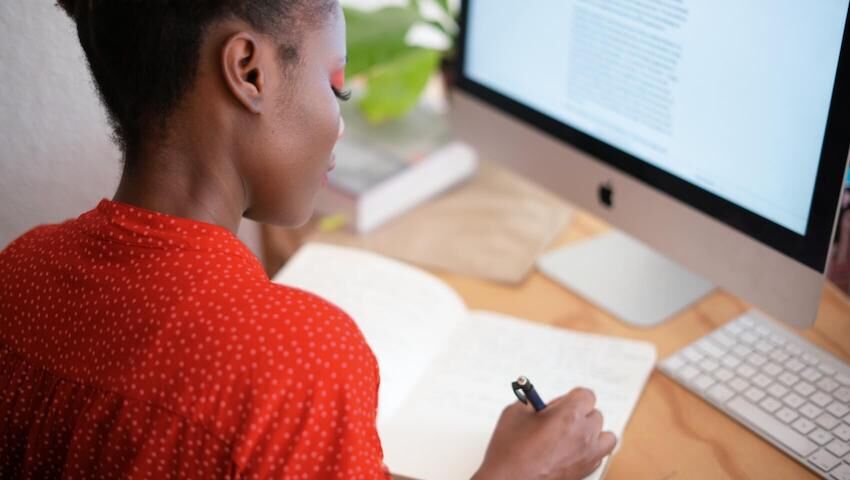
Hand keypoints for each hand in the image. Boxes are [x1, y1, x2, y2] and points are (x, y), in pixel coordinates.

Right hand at [472, 387, 615, 479]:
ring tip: (574, 435)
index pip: (586, 395)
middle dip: (579, 414)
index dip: (572, 397)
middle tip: (558, 419)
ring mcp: (587, 456)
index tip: (560, 403)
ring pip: (606, 437)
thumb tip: (540, 404)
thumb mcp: (515, 413)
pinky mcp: (585, 473)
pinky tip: (572, 451)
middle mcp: (584, 435)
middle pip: (596, 415)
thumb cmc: (510, 452)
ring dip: (593, 433)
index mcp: (569, 415)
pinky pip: (599, 456)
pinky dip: (590, 451)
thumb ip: (533, 402)